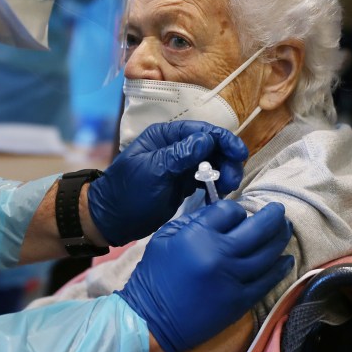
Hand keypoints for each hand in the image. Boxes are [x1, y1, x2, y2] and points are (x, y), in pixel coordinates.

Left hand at [88, 121, 248, 245]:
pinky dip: (214, 185)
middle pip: (210, 147)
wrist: (111, 220)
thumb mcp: (153, 172)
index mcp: (164, 137)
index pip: (201, 131)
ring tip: (226, 189)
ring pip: (211, 163)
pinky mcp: (182, 184)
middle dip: (225, 160)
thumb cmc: (127, 193)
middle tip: (231, 180)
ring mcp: (179, 166)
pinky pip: (205, 180)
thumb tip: (206, 139)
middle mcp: (174, 148)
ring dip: (223, 173)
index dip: (224, 140)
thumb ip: (179, 155)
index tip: (239, 155)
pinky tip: (218, 195)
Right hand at [116, 200, 293, 351]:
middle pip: (258, 229)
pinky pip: (267, 281)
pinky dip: (280, 269)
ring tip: (285, 229)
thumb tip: (223, 213)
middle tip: (279, 210)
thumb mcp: (165, 237)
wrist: (151, 319)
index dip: (236, 209)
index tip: (236, 214)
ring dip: (280, 238)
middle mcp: (220, 255)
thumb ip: (194, 221)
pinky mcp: (240, 301)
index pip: (230, 211)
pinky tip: (286, 260)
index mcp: (198, 236)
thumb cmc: (155, 276)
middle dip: (272, 216)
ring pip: (268, 254)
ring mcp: (233, 279)